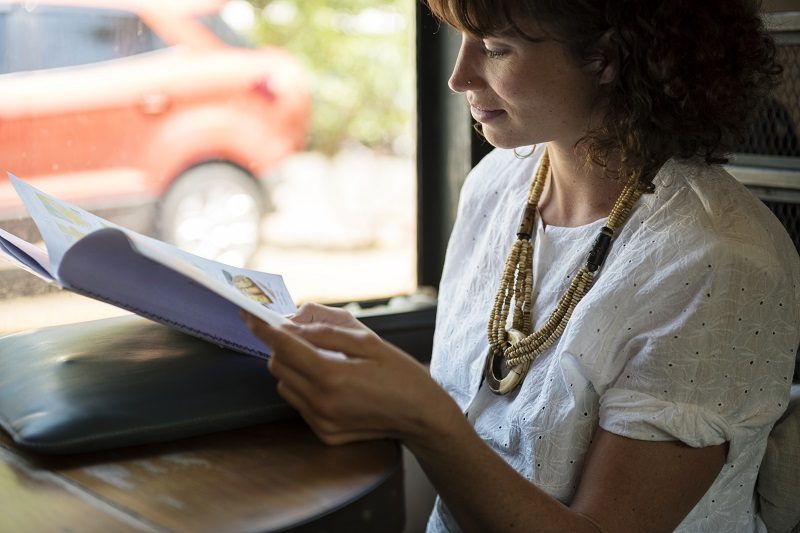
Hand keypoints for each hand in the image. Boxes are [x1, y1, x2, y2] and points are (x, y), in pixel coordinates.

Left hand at [242, 305, 457, 446]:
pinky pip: (298, 403)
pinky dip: (304, 386)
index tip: (249, 315)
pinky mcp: (324, 433)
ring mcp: (321, 422)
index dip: (264, 329)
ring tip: (324, 361)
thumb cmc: (400, 373)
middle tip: (303, 335)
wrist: (421, 416)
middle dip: (283, 346)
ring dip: (293, 367)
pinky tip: (331, 382)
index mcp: (333, 375)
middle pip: (278, 365)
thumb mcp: (369, 341)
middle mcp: (322, 402)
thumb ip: (327, 330)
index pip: (285, 347)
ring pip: (284, 385)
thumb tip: (293, 324)